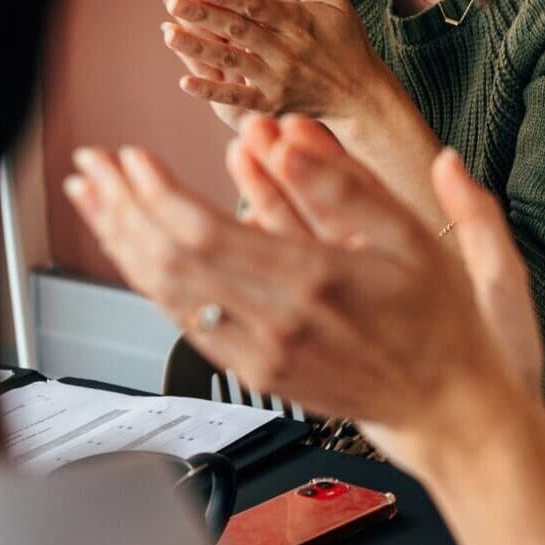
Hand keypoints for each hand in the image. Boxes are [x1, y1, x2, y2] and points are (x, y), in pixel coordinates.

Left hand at [63, 118, 544, 480]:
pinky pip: (186, 322)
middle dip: (122, 208)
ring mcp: (261, 354)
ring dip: (122, 243)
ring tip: (96, 199)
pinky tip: (134, 252)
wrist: (449, 410)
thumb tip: (285, 135)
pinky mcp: (255, 373)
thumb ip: (343, 182)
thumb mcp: (410, 234)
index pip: (205, 233)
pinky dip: (149, 282)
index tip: (132, 156)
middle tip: (95, 165)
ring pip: (167, 295)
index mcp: (316, 280)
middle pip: (169, 261)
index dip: (155, 193)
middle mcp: (278, 323)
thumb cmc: (440, 323)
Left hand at [159, 0, 388, 129]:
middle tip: (172, 1)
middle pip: (239, 31)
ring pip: (232, 61)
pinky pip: (239, 98)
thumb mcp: (335, 1)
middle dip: (204, 16)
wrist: (362, 96)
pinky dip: (212, 92)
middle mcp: (287, 51)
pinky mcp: (273, 104)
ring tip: (167, 33)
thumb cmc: (347, 42)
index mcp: (299, 22)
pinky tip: (185, 82)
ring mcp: (278, 80)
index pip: (257, 5)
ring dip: (198, 49)